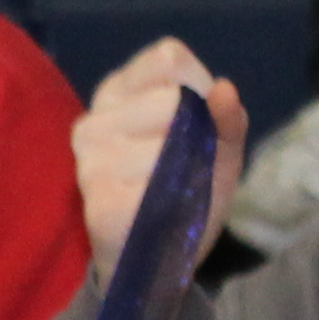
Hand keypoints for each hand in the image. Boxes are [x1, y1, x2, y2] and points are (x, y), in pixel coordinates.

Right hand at [70, 40, 247, 263]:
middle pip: (171, 99)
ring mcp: (91, 161)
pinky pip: (158, 186)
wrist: (156, 261)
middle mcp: (94, 119)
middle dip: (194, 133)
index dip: (197, 86)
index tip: (199, 120)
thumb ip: (228, 119)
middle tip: (184, 166)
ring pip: (166, 144)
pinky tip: (159, 210)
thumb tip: (224, 89)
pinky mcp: (98, 199)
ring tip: (169, 192)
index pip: (168, 58)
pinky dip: (174, 201)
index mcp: (118, 91)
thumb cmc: (186, 191)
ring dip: (184, 173)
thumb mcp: (218, 150)